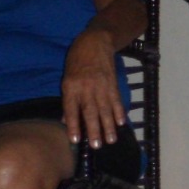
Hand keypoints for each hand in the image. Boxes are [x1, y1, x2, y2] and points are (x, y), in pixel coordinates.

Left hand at [61, 30, 125, 147]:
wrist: (95, 42)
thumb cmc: (77, 61)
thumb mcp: (66, 78)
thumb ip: (68, 99)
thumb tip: (66, 120)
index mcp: (71, 87)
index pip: (71, 109)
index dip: (74, 125)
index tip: (76, 140)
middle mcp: (86, 87)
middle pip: (90, 112)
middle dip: (94, 130)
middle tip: (97, 146)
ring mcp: (101, 85)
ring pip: (105, 109)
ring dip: (108, 126)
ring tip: (111, 140)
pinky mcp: (112, 83)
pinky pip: (116, 100)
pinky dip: (119, 112)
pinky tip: (121, 123)